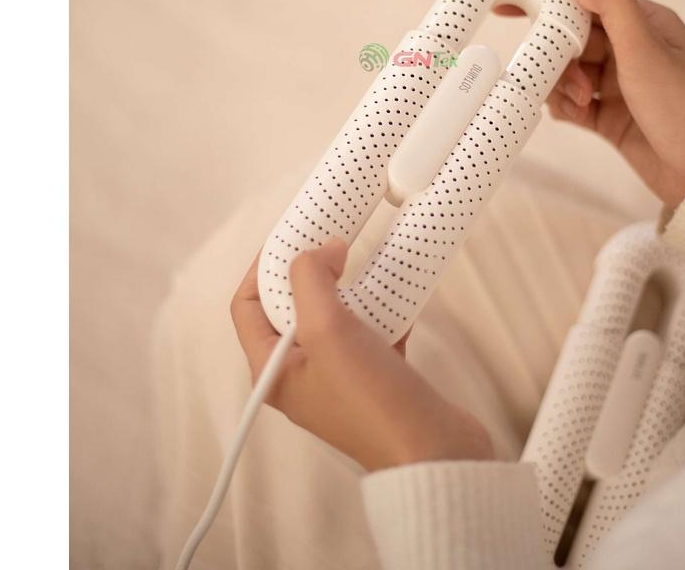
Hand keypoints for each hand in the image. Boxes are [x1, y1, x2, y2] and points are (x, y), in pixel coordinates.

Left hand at [231, 238, 493, 470]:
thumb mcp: (327, 330)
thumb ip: (311, 279)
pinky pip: (371, 327)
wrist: (435, 450)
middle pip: (292, 305)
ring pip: (334, 313)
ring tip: (361, 256)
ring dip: (348, 283)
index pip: (248, 305)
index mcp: (273, 370)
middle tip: (330, 237)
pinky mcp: (376, 375)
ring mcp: (340, 375)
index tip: (293, 234)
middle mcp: (301, 373)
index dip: (263, 265)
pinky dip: (383, 305)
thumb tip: (321, 249)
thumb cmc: (372, 401)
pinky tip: (398, 287)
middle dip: (309, 267)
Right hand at [499, 0, 684, 207]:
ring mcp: (619, 83)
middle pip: (572, 38)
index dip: (550, 1)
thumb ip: (609, 3)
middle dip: (561, 56)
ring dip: (566, 85)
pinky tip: (577, 114)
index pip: (588, 0)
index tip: (508, 5)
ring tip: (584, 102)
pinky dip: (567, 107)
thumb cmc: (682, 105)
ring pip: (568, 71)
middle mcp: (632, 49)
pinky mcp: (609, 115)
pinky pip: (572, 102)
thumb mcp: (644, 48)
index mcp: (646, 23)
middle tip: (568, 76)